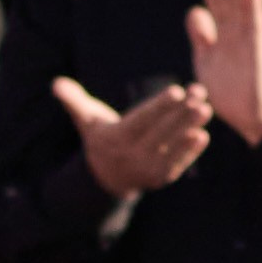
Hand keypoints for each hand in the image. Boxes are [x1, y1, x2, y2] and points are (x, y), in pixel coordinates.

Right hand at [52, 74, 211, 195]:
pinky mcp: (160, 178)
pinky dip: (190, 153)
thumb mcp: (86, 120)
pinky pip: (176, 165)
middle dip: (181, 114)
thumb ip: (73, 100)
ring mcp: (146, 170)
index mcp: (115, 139)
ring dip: (190, 130)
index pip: (141, 120)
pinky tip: (202, 136)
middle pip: (160, 132)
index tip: (178, 90)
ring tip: (206, 111)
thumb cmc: (100, 137)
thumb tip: (55, 84)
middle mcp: (131, 157)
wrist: (106, 177)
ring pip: (171, 147)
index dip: (160, 106)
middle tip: (201, 96)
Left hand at [186, 0, 261, 145]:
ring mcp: (247, 38)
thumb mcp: (205, 61)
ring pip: (240, 5)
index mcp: (222, 34)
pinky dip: (256, 7)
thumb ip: (200, 37)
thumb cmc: (228, 92)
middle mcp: (235, 32)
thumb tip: (194, 10)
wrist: (248, 118)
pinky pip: (257, 26)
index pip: (214, 0)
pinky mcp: (258, 50)